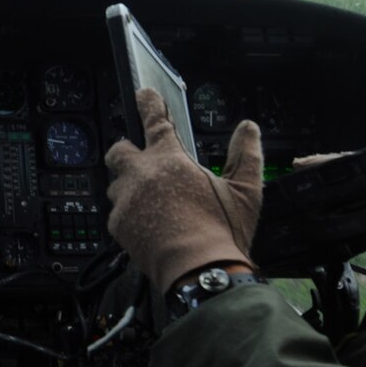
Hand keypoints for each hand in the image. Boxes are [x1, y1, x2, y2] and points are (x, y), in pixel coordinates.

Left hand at [105, 88, 263, 296]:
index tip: (144, 94)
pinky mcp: (119, 227)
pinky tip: (148, 224)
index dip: (148, 104)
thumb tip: (248, 127)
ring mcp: (126, 202)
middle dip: (127, 150)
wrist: (200, 272)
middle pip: (119, 151)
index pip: (155, 122)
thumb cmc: (223, 230)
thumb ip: (246, 153)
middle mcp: (141, 176)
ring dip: (129, 186)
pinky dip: (130, 214)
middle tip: (143, 160)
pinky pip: (118, 213)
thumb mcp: (246, 190)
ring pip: (117, 184)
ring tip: (150, 200)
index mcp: (169, 160)